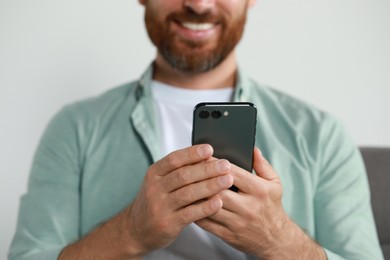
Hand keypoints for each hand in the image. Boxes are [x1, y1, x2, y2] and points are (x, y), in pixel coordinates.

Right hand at [124, 144, 233, 256]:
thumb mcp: (159, 182)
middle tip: (225, 165)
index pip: (174, 159)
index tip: (210, 149)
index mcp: (154, 173)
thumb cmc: (156, 201)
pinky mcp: (168, 223)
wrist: (136, 229)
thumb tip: (207, 157)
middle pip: (183, 175)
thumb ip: (178, 171)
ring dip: (210, 186)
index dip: (192, 153)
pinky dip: (205, 207)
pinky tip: (219, 202)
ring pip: (188, 193)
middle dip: (207, 169)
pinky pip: (189, 214)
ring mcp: (160, 206)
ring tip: (227, 180)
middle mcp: (155, 188)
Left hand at [196, 147, 325, 258]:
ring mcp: (237, 222)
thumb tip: (252, 149)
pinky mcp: (228, 235)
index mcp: (260, 191)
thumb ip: (262, 165)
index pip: (233, 174)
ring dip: (195, 195)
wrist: (275, 239)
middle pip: (219, 190)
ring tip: (185, 185)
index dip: (216, 164)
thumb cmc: (272, 207)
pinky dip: (195, 212)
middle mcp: (248, 207)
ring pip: (209, 206)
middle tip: (189, 169)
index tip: (204, 157)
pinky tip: (189, 203)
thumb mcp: (274, 183)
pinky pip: (206, 223)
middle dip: (202, 178)